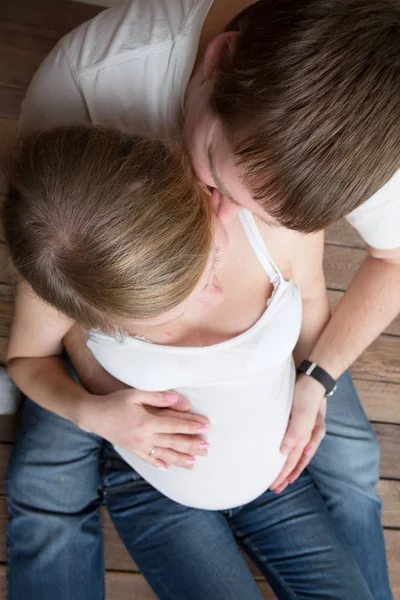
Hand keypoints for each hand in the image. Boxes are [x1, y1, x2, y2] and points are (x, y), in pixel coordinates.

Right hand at [80, 388, 210, 469]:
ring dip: (180, 459)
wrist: (93, 416)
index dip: (191, 426)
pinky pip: (148, 459)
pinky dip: (159, 463)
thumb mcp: (135, 394)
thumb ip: (157, 397)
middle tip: (207, 448)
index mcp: (147, 422)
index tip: (205, 427)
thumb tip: (177, 399)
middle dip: (191, 446)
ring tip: (194, 463)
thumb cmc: (114, 402)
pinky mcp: (132, 450)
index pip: (174, 425)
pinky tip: (169, 468)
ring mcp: (138, 446)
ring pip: (164, 455)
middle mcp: (144, 437)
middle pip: (173, 442)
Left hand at [270, 375, 326, 493]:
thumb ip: (295, 434)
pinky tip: (283, 453)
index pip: (294, 461)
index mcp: (308, 437)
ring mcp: (303, 429)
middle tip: (275, 489)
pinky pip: (293, 442)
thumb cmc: (307, 395)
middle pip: (295, 461)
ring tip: (279, 478)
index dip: (284, 474)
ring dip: (287, 466)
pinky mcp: (297, 421)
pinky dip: (287, 452)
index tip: (275, 486)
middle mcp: (307, 436)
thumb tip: (284, 454)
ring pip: (295, 453)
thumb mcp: (302, 415)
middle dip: (285, 475)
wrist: (312, 376)